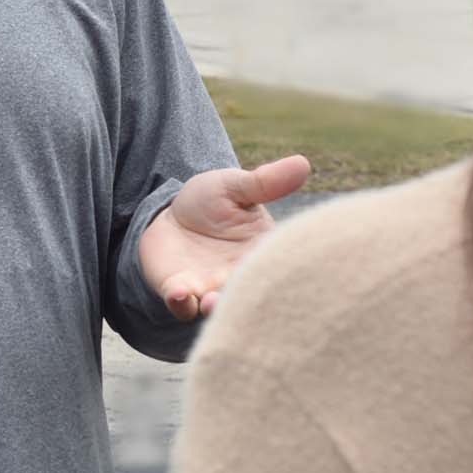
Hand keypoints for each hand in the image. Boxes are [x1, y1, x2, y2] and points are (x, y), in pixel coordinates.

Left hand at [138, 154, 313, 320]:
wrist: (170, 214)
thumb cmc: (211, 201)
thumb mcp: (236, 186)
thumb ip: (264, 183)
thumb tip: (302, 163)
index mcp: (260, 251)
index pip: (279, 265)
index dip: (287, 273)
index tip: (291, 275)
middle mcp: (238, 276)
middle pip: (251, 295)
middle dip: (250, 301)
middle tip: (246, 295)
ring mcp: (209, 288)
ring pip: (217, 308)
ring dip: (215, 308)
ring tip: (212, 302)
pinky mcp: (179, 291)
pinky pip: (183, 306)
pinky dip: (182, 303)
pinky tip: (179, 292)